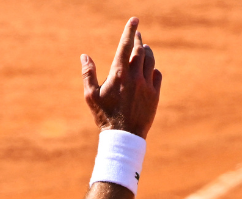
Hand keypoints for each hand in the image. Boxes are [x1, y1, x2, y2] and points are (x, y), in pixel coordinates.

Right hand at [82, 17, 162, 138]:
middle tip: (137, 33)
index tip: (134, 20)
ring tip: (143, 48)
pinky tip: (149, 69)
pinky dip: (153, 69)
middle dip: (138, 40)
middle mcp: (135, 77)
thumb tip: (84, 56)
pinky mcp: (155, 94)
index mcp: (118, 75)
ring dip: (147, 52)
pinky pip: (157, 75)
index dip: (130, 31)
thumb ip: (88, 74)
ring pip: (150, 61)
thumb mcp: (90, 96)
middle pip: (140, 51)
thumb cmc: (104, 116)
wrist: (124, 136)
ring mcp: (147, 85)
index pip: (126, 46)